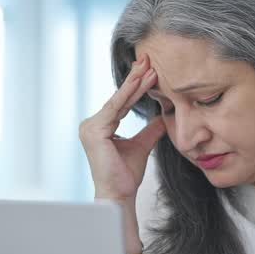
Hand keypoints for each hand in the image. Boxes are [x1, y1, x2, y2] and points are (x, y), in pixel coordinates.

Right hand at [79, 55, 166, 202]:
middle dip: (135, 78)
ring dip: (135, 82)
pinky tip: (141, 80)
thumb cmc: (126, 176)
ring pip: (119, 100)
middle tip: (149, 58)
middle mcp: (91, 124)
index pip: (122, 103)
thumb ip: (150, 130)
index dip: (137, 87)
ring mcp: (90, 127)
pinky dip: (129, 94)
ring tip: (149, 66)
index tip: (151, 70)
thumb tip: (164, 116)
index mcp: (100, 127)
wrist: (119, 195)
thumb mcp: (142, 146)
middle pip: (119, 98)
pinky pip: (116, 108)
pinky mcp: (94, 131)